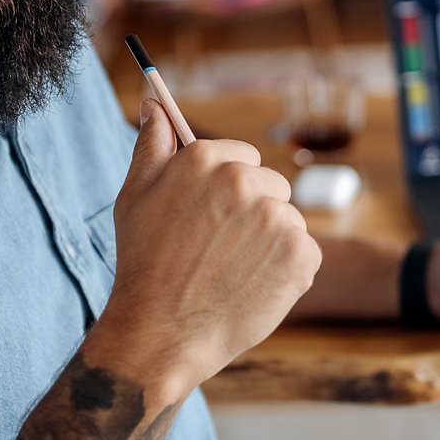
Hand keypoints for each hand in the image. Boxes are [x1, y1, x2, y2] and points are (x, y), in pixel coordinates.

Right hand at [90, 100, 321, 399]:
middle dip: (253, 213)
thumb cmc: (144, 265)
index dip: (228, 192)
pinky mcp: (301, 254)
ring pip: (288, 220)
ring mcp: (276, 218)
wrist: (161, 333)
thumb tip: (155, 106)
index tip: (212, 218)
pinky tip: (253, 287)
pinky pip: (305, 252)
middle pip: (272, 186)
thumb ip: (152, 145)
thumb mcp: (135, 196)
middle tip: (220, 250)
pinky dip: (287, 271)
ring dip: (271, 243)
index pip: (243, 158)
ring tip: (233, 272)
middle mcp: (244, 182)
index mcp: (205, 160)